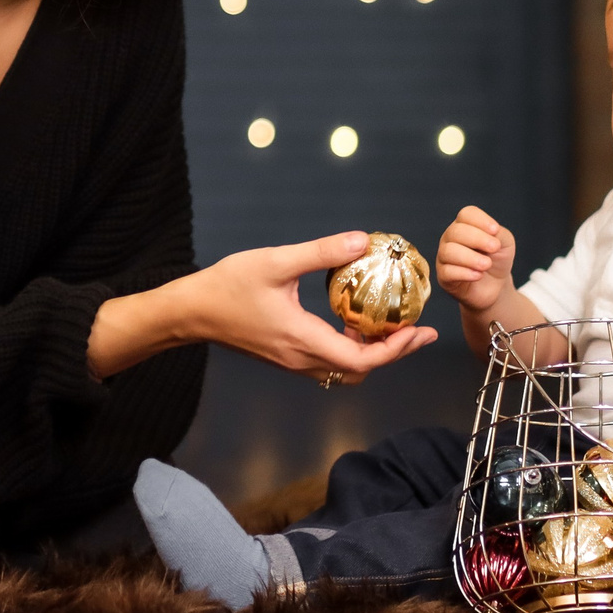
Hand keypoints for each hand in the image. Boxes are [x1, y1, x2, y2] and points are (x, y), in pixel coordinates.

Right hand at [190, 233, 438, 383]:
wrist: (190, 312)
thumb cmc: (228, 287)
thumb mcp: (276, 262)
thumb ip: (321, 252)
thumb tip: (362, 241)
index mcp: (303, 339)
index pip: (362, 359)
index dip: (397, 350)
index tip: (421, 332)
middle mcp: (301, 359)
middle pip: (359, 370)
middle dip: (392, 353)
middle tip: (415, 330)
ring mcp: (292, 361)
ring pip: (343, 371)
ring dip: (371, 354)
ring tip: (389, 327)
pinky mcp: (284, 356)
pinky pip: (327, 363)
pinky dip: (349, 351)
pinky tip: (352, 324)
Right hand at [436, 205, 516, 313]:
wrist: (495, 286)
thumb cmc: (497, 259)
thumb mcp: (505, 243)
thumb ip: (499, 234)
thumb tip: (491, 233)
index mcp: (465, 225)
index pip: (466, 214)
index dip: (481, 220)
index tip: (496, 231)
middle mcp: (450, 238)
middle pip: (456, 232)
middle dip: (478, 239)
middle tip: (494, 248)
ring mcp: (444, 257)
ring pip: (449, 251)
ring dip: (471, 258)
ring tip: (486, 265)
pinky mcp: (443, 276)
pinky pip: (447, 272)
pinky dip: (465, 273)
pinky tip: (478, 276)